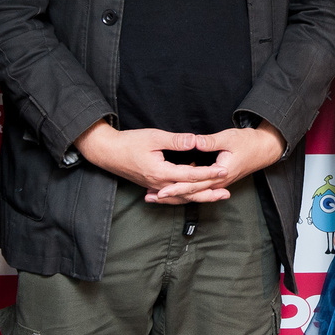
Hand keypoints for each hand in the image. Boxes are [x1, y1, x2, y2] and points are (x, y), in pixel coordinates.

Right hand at [75, 121, 229, 199]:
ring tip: (216, 196)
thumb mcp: (153, 137)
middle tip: (227, 193)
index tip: (224, 171)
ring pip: (181, 196)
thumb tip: (195, 140)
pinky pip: (172, 195)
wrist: (107, 152)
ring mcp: (155, 186)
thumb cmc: (129, 143)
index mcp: (161, 172)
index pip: (190, 175)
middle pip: (189, 192)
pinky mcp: (152, 185)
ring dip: (199, 197)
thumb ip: (175, 140)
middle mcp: (159, 184)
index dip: (209, 174)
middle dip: (209, 193)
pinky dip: (185, 196)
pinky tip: (193, 193)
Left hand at [148, 121, 285, 202]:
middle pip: (191, 194)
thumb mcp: (229, 138)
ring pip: (193, 194)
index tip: (161, 190)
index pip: (194, 184)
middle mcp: (218, 183)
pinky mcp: (217, 180)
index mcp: (220, 174)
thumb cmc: (248, 142)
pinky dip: (184, 190)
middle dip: (171, 196)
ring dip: (175, 195)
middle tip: (151, 198)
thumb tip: (194, 141)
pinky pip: (198, 189)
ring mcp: (218, 183)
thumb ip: (210, 141)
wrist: (264, 149)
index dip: (176, 187)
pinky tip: (171, 188)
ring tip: (155, 197)